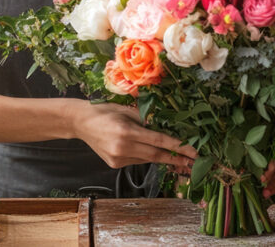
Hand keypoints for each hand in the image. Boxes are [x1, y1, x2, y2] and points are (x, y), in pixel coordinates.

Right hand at [71, 101, 196, 171]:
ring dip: (162, 157)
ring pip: (147, 160)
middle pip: (156, 156)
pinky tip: (148, 150)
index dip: (178, 147)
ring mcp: (118, 159)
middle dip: (176, 159)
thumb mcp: (127, 110)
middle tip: (194, 162)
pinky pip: (137, 161)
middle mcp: (122, 148)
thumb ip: (146, 119)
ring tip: (178, 157)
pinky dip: (146, 156)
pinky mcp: (114, 164)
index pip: (159, 141)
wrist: (80, 122)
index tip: (194, 152)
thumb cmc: (104, 111)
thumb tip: (166, 126)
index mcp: (127, 132)